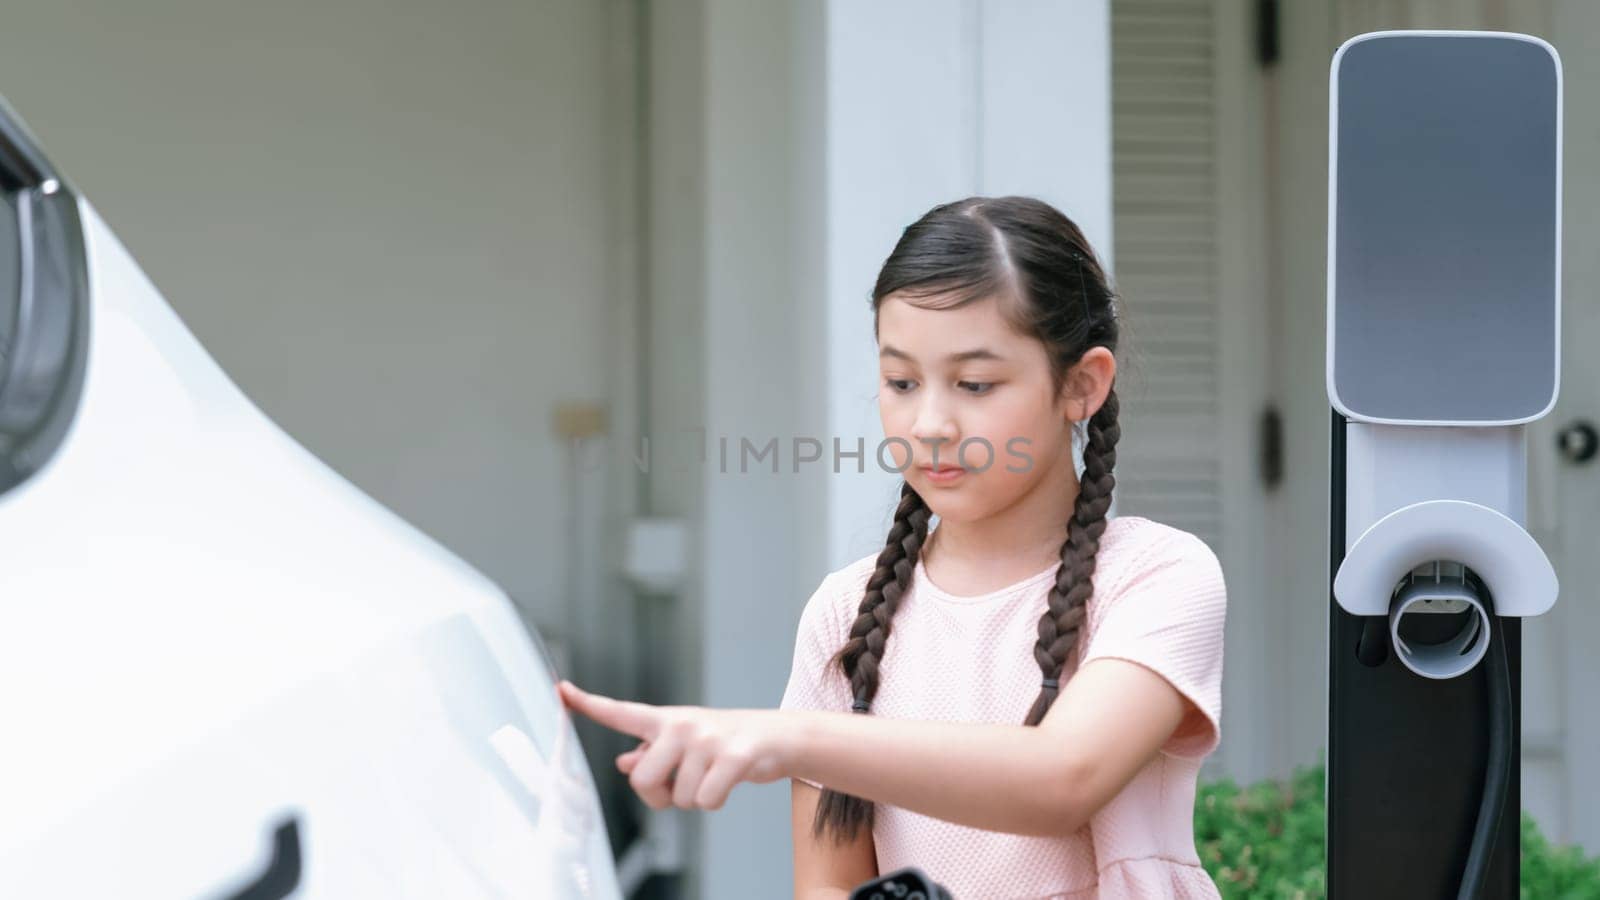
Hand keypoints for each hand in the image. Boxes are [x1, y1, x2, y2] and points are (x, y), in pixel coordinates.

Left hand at [556, 680, 791, 810]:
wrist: (777, 736)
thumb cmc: (725, 741)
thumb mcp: (686, 742)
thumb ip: (652, 753)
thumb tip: (623, 762)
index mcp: (665, 721)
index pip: (620, 712)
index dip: (588, 703)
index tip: (561, 690)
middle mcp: (682, 725)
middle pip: (642, 778)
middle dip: (660, 795)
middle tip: (679, 786)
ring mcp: (708, 739)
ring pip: (678, 797)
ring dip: (694, 799)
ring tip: (712, 777)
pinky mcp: (733, 756)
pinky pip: (706, 800)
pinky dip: (715, 803)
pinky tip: (726, 784)